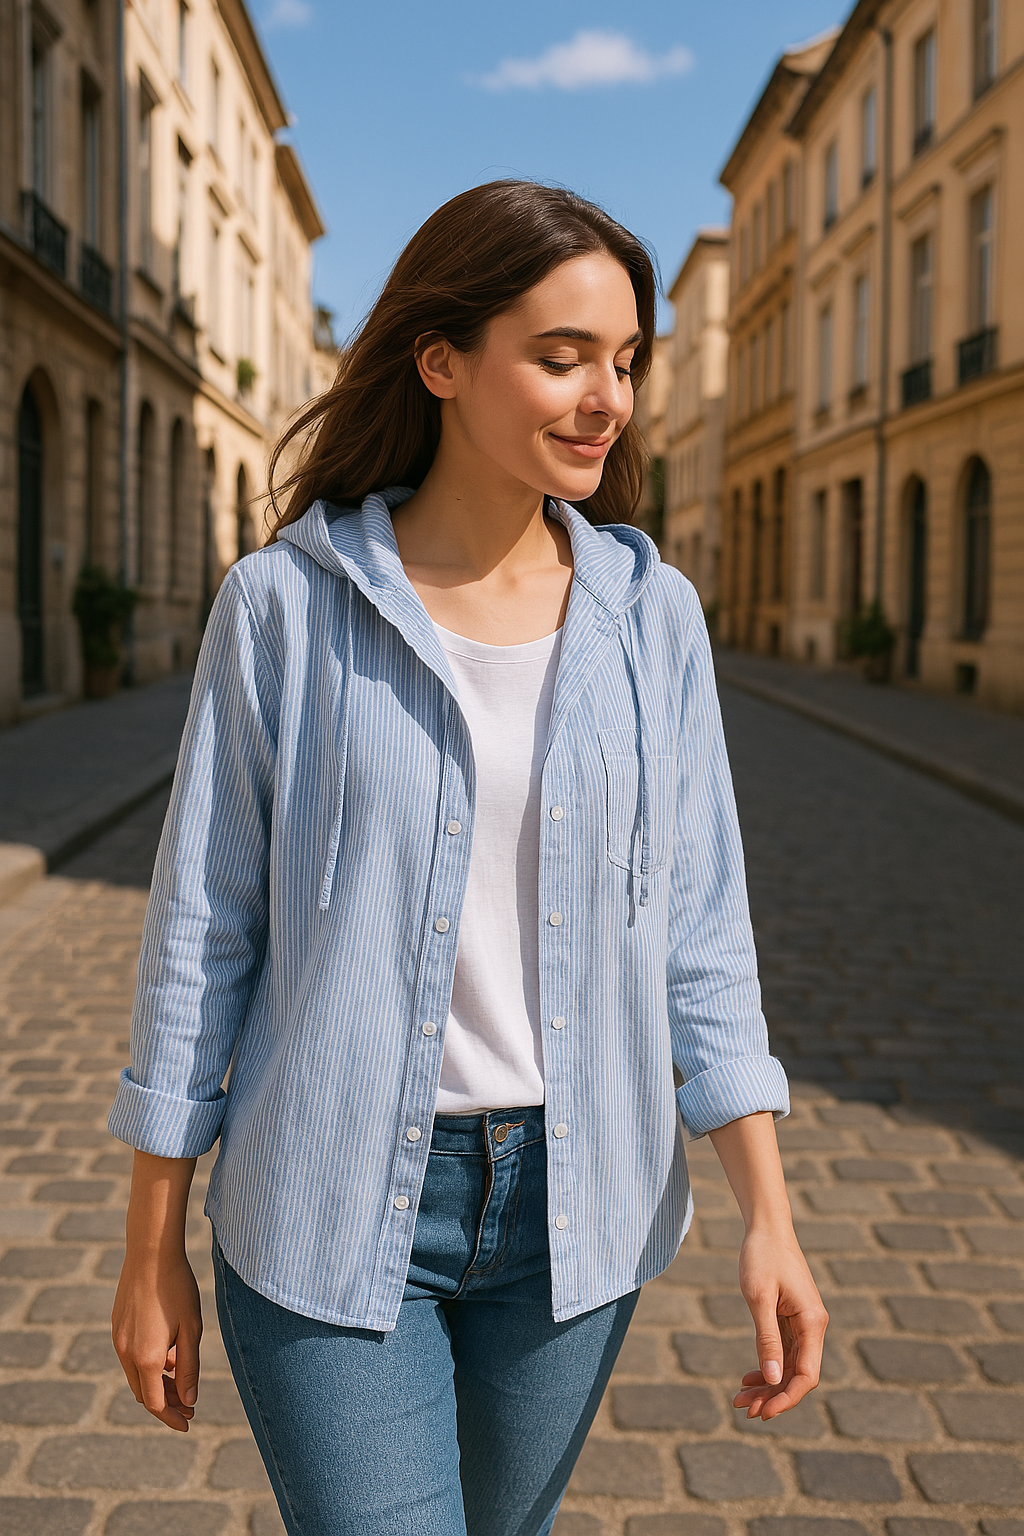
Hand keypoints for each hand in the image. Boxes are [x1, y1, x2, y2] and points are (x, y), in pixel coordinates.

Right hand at [112, 1253, 202, 1431]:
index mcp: (146, 1358)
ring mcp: (118, 1339)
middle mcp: (126, 1353)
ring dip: (157, 1382)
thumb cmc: (177, 1289)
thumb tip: (190, 1399)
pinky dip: (149, 1364)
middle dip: (167, 1401)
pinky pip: (131, 1356)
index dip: (172, 1417)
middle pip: (144, 1392)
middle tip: (190, 1403)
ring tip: (182, 1374)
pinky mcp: (117, 1326)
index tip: (189, 1422)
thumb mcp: (191, 1329)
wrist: (151, 1253)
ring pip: (137, 1375)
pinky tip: (169, 1352)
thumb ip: (190, 1368)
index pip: (155, 1403)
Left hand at [733, 1225, 827, 1420]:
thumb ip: (766, 1338)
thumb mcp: (759, 1297)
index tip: (763, 1413)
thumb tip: (772, 1379)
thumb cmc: (761, 1256)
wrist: (766, 1226)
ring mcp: (803, 1322)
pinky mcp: (791, 1318)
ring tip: (740, 1398)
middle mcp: (812, 1325)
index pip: (806, 1375)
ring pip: (789, 1365)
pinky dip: (767, 1366)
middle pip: (797, 1375)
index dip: (787, 1398)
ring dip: (767, 1384)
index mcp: (812, 1322)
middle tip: (742, 1409)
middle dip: (772, 1396)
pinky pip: (783, 1351)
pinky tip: (749, 1377)